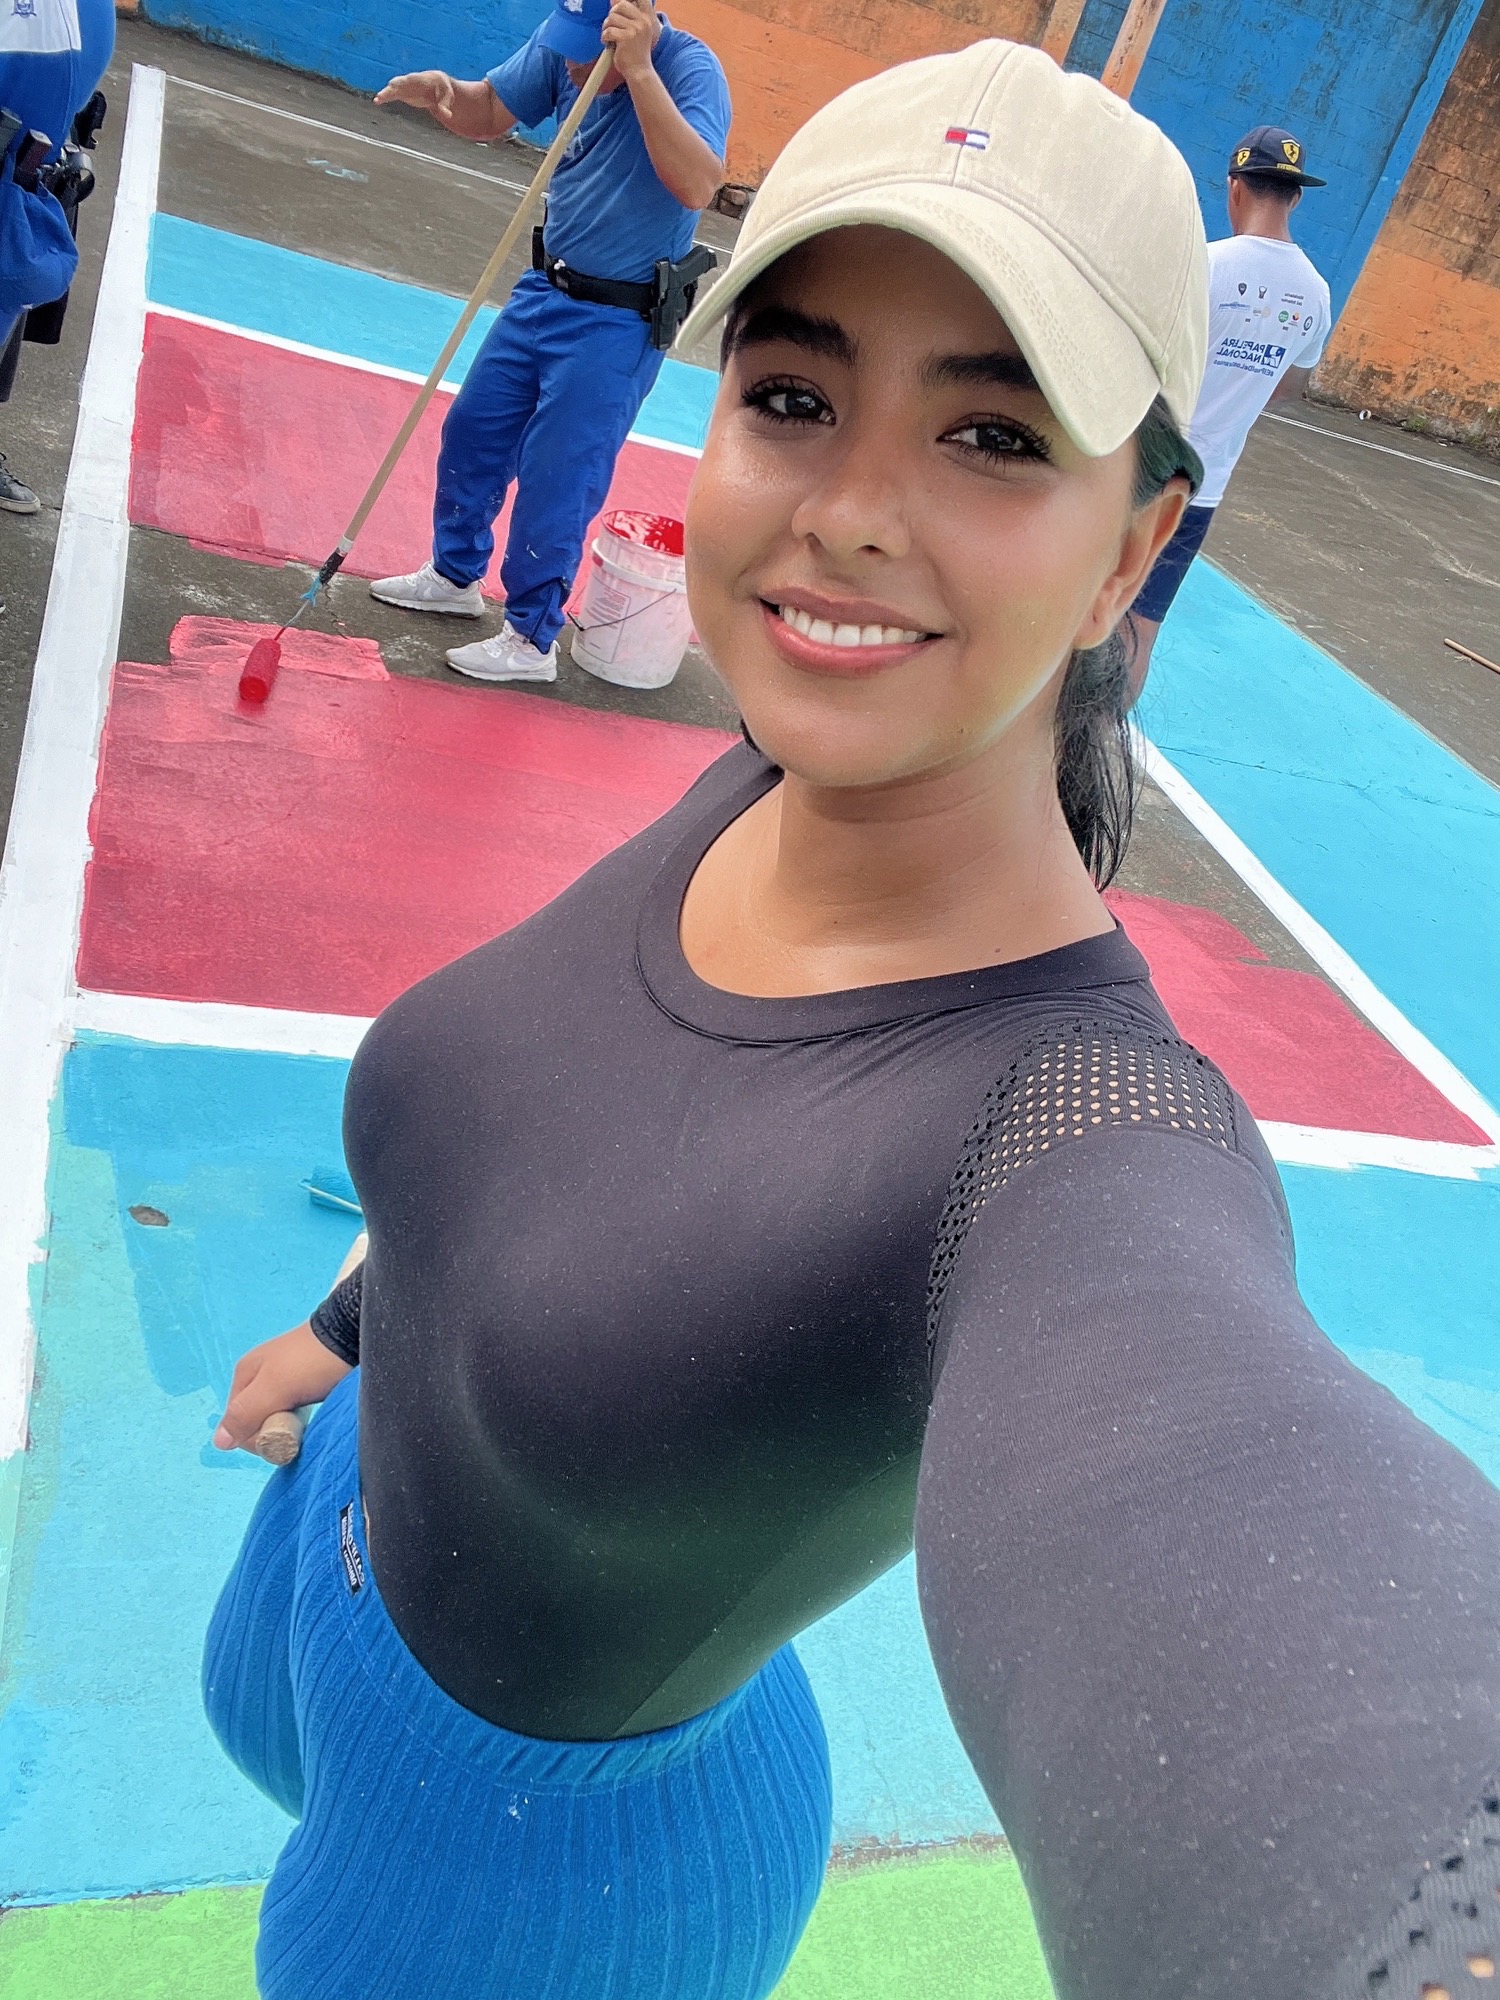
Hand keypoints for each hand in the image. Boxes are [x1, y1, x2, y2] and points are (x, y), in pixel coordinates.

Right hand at [214, 1322, 351, 1454]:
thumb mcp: (275, 1387)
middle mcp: (260, 1377)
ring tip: (308, 1422)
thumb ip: (246, 1414)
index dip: (256, 1438)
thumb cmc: (312, 1362)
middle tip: (298, 1428)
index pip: (236, 1423)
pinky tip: (314, 1416)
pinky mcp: (304, 1384)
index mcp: (245, 1375)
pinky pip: (293, 1410)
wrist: (353, 1334)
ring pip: (276, 1417)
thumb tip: (219, 1442)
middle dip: (273, 1431)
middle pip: (255, 1421)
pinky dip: (301, 1418)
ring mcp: (283, 1380)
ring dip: (289, 1426)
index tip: (282, 1438)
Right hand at [374, 70, 455, 123]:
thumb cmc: (444, 90)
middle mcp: (411, 81)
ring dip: (386, 93)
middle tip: (386, 91)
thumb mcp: (448, 96)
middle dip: (394, 86)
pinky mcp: (402, 93)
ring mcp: (406, 86)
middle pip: (401, 82)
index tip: (401, 84)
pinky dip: (385, 97)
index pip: (414, 79)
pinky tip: (377, 102)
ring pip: (394, 88)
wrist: (437, 86)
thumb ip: (445, 105)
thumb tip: (447, 116)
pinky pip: (392, 94)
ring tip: (378, 100)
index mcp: (423, 78)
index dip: (406, 82)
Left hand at [602, 0, 660, 84]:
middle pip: (621, 5)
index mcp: (647, 18)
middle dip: (612, 14)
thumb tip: (614, 3)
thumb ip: (632, 17)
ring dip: (606, 27)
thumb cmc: (636, 53)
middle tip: (612, 26)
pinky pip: (608, 31)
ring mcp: (635, 29)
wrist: (639, 72)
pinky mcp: (626, 38)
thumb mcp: (639, 31)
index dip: (627, 0)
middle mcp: (643, 22)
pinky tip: (608, 44)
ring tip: (609, 37)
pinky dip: (604, 37)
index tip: (620, 8)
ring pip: (612, 18)